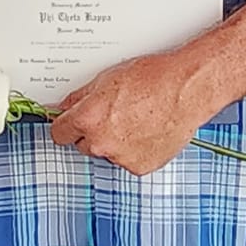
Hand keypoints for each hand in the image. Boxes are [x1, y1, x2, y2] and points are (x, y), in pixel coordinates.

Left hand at [48, 51, 206, 176]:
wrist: (186, 90)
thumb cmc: (153, 79)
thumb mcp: (107, 79)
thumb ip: (79, 99)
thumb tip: (64, 109)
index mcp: (88, 118)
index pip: (59, 133)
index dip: (66, 126)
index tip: (70, 125)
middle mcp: (101, 142)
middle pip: (84, 145)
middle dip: (93, 133)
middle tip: (114, 116)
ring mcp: (120, 157)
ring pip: (108, 153)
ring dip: (115, 142)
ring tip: (136, 120)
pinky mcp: (140, 167)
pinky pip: (128, 161)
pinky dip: (135, 151)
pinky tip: (146, 132)